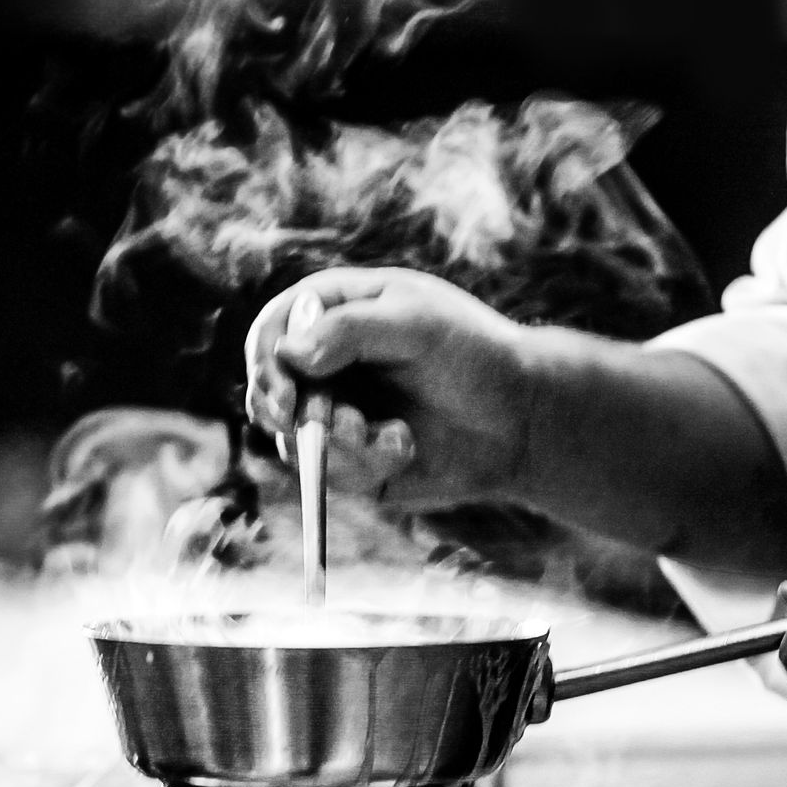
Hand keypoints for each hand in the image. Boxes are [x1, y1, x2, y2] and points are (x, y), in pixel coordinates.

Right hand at [244, 267, 534, 505]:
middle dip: (295, 413)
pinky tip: (404, 446)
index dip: (266, 364)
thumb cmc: (474, 354)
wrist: (521, 419)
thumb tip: (289, 354)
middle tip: (339, 423)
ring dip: (336, 443)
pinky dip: (365, 464)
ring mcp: (336, 412)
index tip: (285, 397)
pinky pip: (330, 474)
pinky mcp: (351, 461)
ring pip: (293, 439)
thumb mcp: (416, 324)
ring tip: (385, 435)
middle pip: (269, 390)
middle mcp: (326, 363)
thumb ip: (350, 330)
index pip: (273, 332)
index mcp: (334, 312)